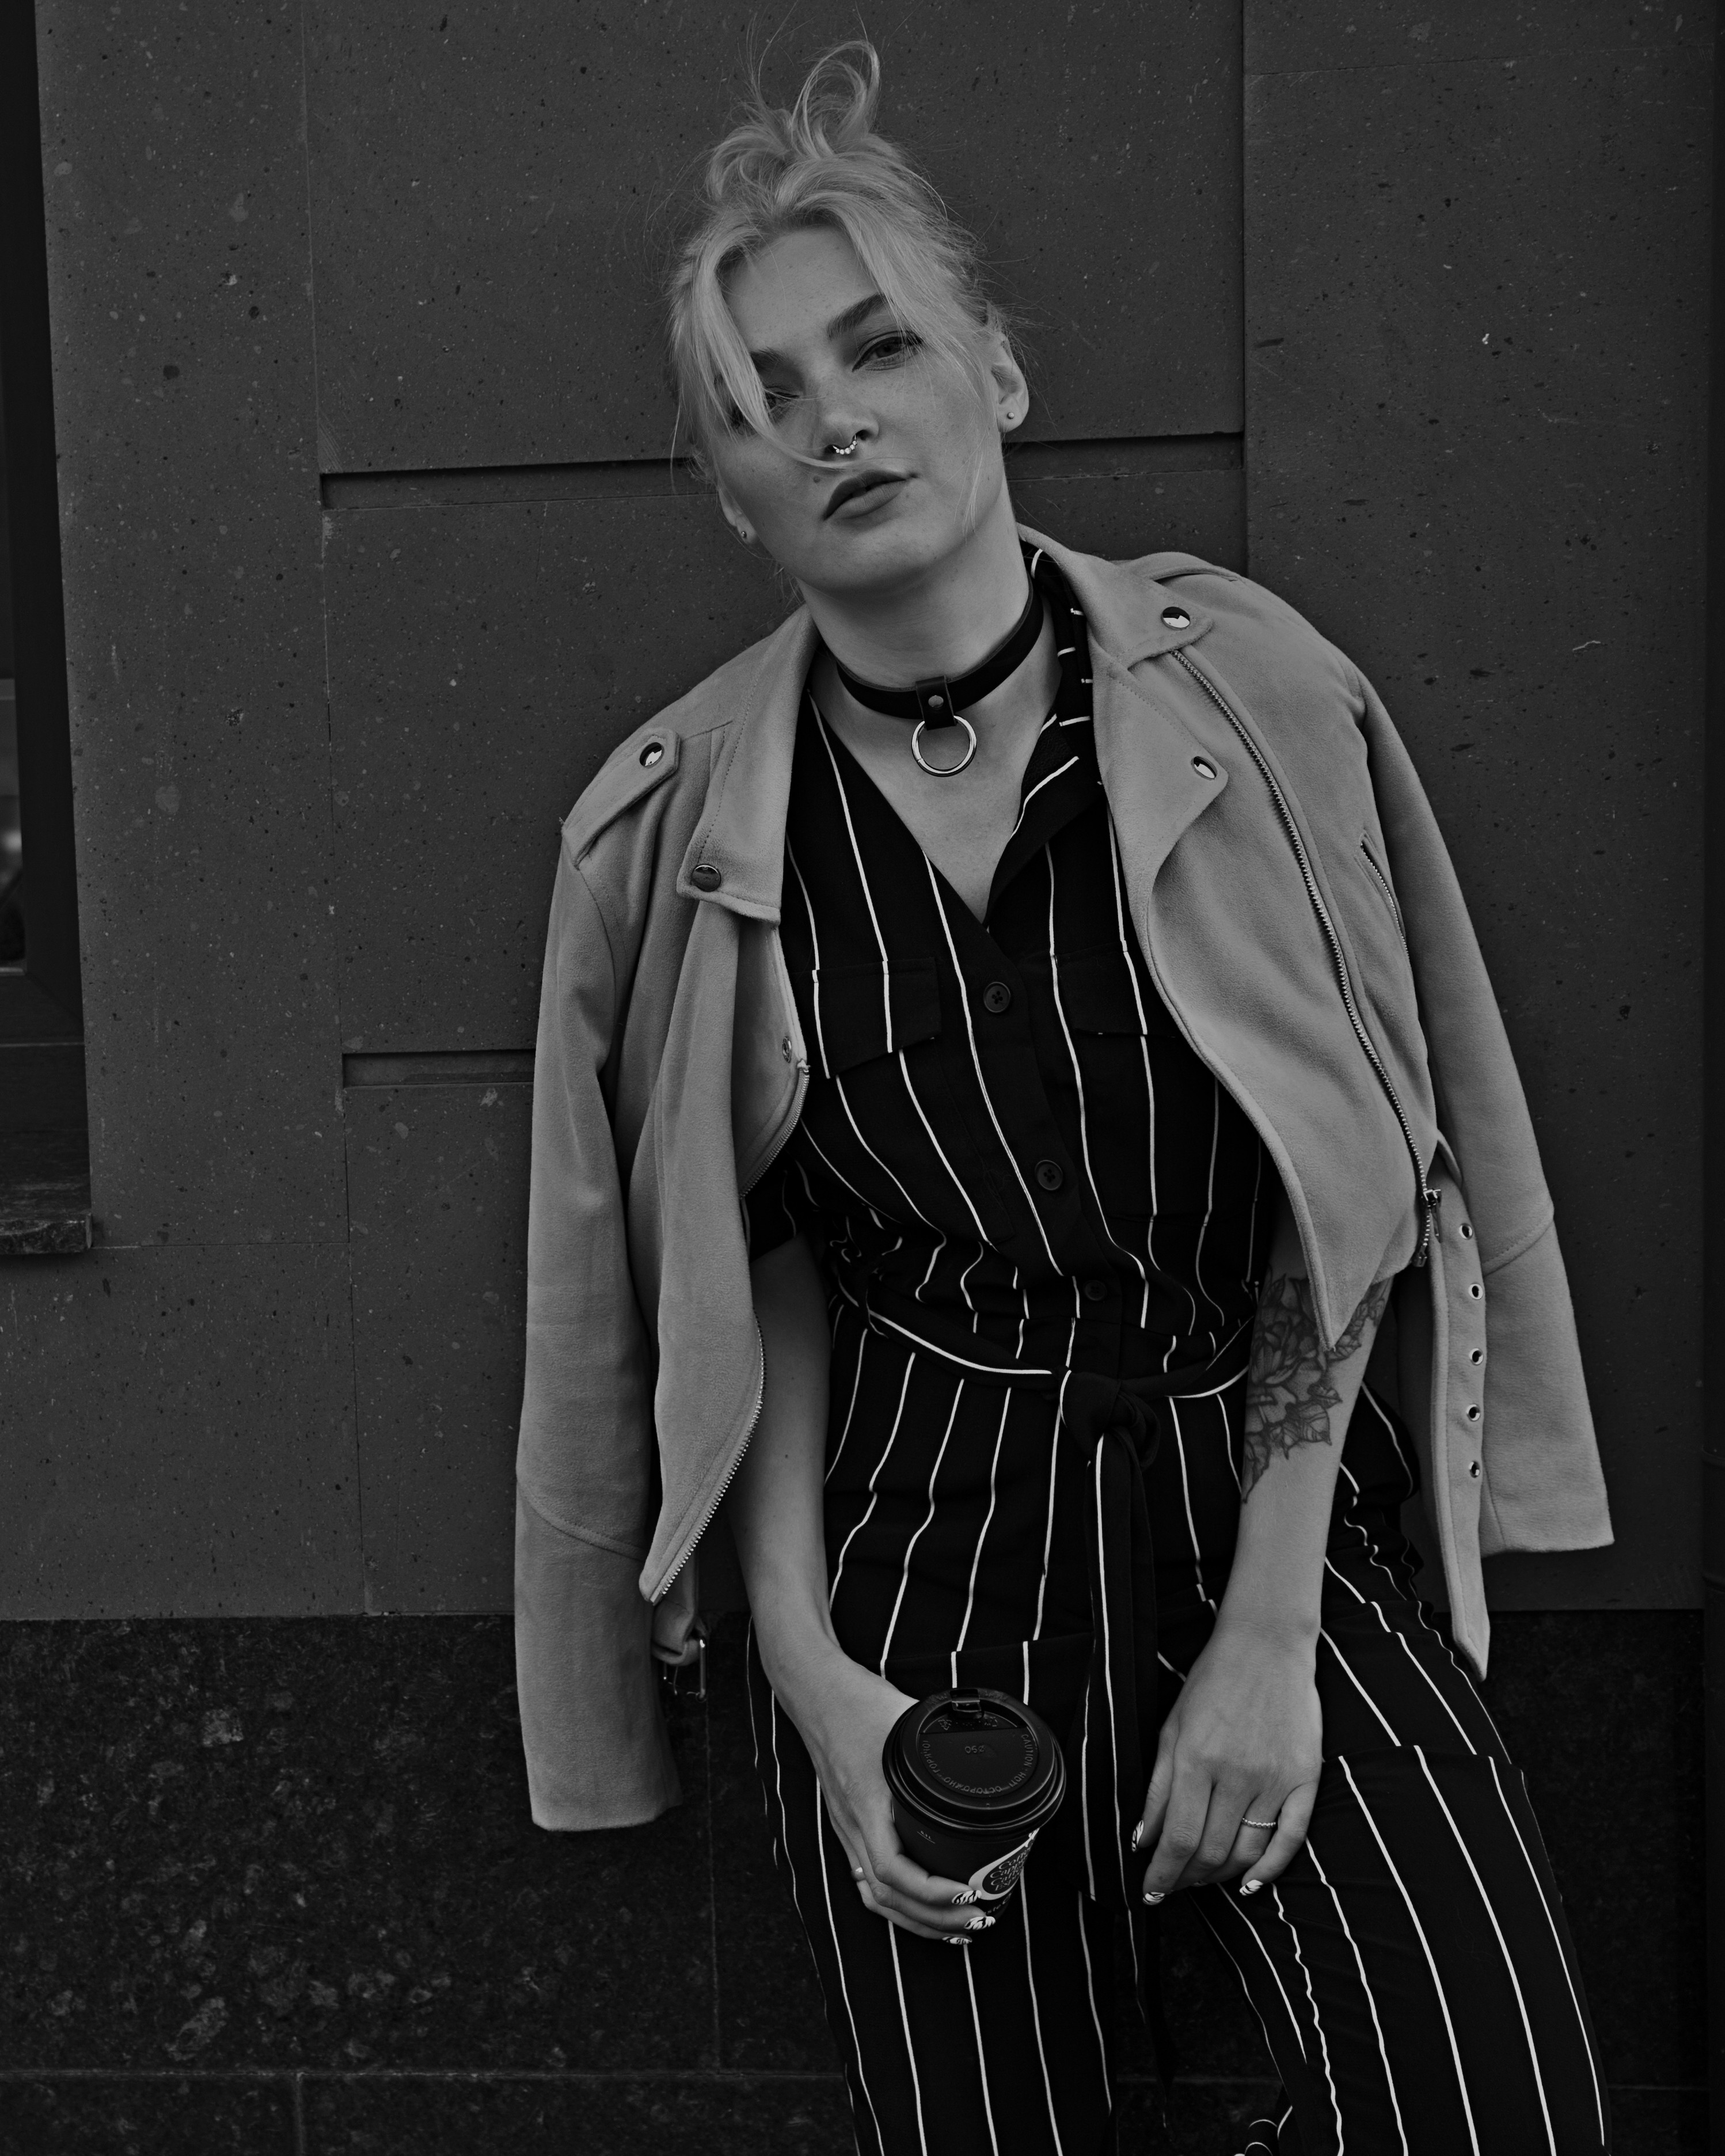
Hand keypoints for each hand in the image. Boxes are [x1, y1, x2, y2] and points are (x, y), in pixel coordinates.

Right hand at [784, 1650, 983, 1943]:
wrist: (816, 1692)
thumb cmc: (862, 1703)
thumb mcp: (910, 1721)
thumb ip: (948, 1741)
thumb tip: (995, 1754)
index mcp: (867, 1803)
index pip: (894, 1870)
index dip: (932, 1894)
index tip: (969, 1893)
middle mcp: (853, 1824)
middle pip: (888, 1897)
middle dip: (936, 1920)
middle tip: (981, 1919)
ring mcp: (846, 1829)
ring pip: (875, 1896)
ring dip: (918, 1921)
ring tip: (959, 1928)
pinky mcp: (847, 1826)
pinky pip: (867, 1881)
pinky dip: (896, 1905)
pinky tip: (922, 1911)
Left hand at [1134, 1618, 1321, 1902]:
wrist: (1267, 1646)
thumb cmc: (1213, 1682)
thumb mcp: (1172, 1727)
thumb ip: (1158, 1787)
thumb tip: (1143, 1840)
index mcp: (1197, 1759)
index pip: (1178, 1839)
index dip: (1162, 1873)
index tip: (1150, 1889)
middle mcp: (1237, 1774)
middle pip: (1211, 1853)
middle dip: (1187, 1879)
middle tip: (1173, 1885)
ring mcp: (1275, 1779)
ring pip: (1247, 1852)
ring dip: (1221, 1877)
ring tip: (1202, 1879)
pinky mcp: (1306, 1778)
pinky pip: (1291, 1839)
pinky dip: (1270, 1870)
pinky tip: (1250, 1884)